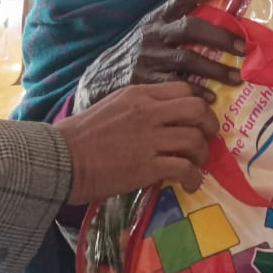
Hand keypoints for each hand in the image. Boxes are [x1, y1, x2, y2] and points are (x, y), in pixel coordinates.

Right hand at [55, 81, 218, 202]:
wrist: (62, 159)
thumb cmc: (83, 134)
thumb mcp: (114, 105)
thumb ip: (141, 106)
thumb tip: (166, 116)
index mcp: (140, 94)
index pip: (184, 89)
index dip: (200, 103)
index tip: (200, 118)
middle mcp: (149, 112)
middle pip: (197, 109)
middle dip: (210, 125)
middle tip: (207, 139)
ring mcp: (149, 139)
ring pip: (195, 139)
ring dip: (202, 155)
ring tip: (196, 165)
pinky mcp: (147, 167)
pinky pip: (185, 168)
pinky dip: (194, 177)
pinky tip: (190, 183)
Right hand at [75, 0, 243, 109]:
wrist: (99, 80)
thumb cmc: (136, 54)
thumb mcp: (151, 33)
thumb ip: (175, 25)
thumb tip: (217, 16)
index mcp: (156, 19)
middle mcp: (152, 34)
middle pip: (190, 27)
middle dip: (220, 35)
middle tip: (243, 47)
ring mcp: (147, 57)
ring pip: (187, 58)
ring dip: (216, 68)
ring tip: (237, 78)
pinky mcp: (143, 81)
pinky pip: (176, 85)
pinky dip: (196, 91)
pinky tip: (210, 98)